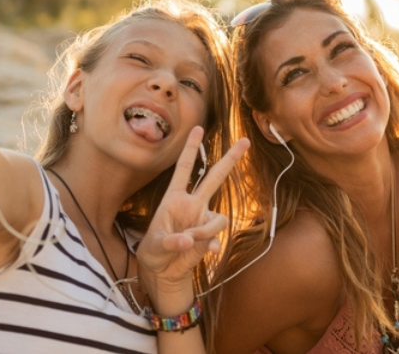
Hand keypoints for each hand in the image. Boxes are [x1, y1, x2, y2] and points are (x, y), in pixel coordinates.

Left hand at [137, 127, 249, 298]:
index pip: (183, 168)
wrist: (163, 272)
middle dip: (229, 159)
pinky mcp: (209, 238)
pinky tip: (209, 252)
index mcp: (174, 198)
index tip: (198, 128)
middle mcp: (192, 205)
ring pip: (219, 217)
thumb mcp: (155, 245)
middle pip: (214, 178)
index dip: (190, 149)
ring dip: (207, 229)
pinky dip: (213, 244)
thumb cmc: (154, 251)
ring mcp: (202, 220)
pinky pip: (217, 237)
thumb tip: (189, 240)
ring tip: (191, 241)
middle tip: (245, 141)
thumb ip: (171, 241)